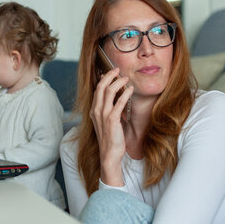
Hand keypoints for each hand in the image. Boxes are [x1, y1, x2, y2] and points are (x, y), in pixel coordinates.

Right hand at [90, 67, 133, 186]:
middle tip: (117, 70)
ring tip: (126, 78)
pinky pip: (118, 102)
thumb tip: (114, 98)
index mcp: (94, 110)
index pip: (96, 90)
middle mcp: (96, 110)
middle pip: (101, 87)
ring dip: (118, 82)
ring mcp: (103, 115)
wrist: (109, 154)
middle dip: (109, 76)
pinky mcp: (112, 119)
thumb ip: (108, 110)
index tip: (110, 73)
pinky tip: (130, 89)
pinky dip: (125, 93)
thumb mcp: (106, 122)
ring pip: (108, 91)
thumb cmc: (110, 139)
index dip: (103, 79)